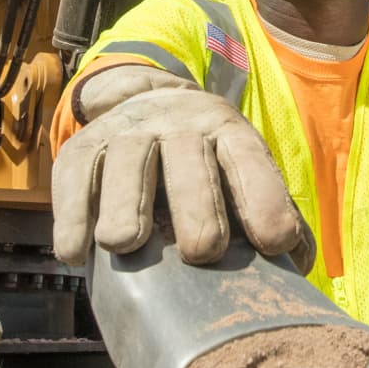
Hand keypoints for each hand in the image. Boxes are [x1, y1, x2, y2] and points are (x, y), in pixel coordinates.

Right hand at [53, 80, 309, 267]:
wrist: (145, 102)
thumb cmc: (204, 163)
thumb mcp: (240, 173)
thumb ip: (271, 213)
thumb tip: (296, 265)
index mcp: (225, 131)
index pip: (248, 158)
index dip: (264, 197)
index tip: (275, 242)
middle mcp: (177, 124)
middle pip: (187, 157)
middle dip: (197, 203)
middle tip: (202, 251)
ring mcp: (127, 131)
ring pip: (127, 160)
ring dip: (124, 202)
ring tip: (124, 244)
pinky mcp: (83, 145)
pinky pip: (74, 175)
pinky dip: (72, 212)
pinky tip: (74, 252)